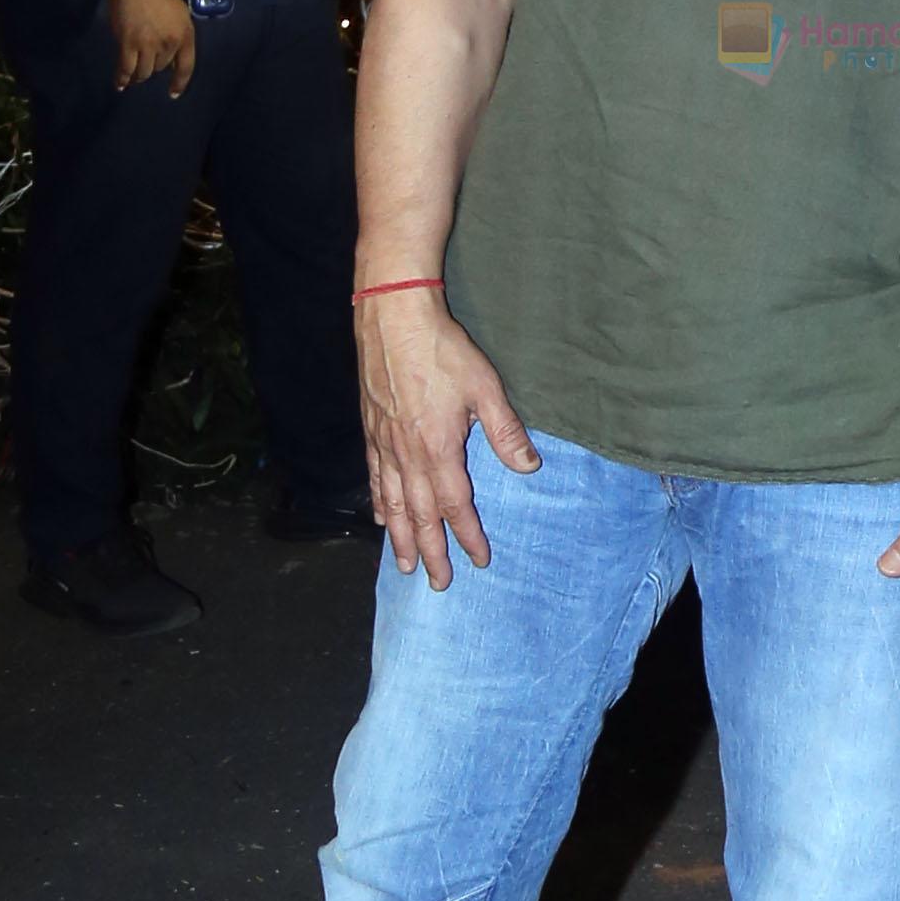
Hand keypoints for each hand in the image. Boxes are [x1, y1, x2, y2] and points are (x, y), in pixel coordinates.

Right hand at [109, 0, 196, 96]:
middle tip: (145, 63)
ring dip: (139, 76)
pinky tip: (120, 85)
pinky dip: (122, 79)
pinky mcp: (129, 44)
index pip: (186, 66)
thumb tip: (169, 58)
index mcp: (185, 36)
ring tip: (134, 77)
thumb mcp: (180, 15)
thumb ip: (178, 36)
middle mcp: (169, 44)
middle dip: (154, 66)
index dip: (180, 82)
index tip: (173, 93)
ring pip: (144, 72)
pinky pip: (126, 69)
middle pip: (160, 68)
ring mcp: (148, 45)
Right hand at [358, 290, 539, 582]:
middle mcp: (408, 454)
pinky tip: (380, 518)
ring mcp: (385, 444)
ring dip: (401, 538)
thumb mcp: (485, 388)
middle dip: (431, 551)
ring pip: (392, 503)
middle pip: (420, 515)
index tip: (478, 560)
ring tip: (405, 565)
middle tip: (437, 583)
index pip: (455, 504)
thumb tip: (529, 467)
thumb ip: (505, 432)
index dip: (467, 535)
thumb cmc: (442, 349)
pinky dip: (378, 503)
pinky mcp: (370, 430)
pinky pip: (374, 477)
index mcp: (439, 448)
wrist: (392, 317)